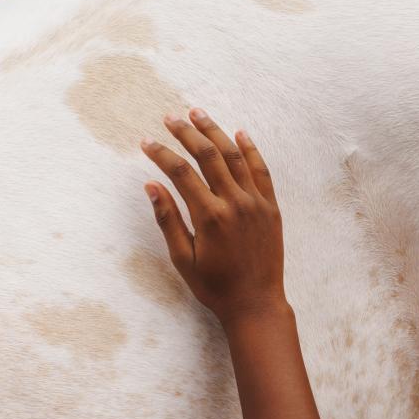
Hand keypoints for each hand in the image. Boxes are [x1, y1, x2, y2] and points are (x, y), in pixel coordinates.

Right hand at [142, 111, 285, 324]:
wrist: (256, 304)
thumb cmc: (215, 287)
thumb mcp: (183, 259)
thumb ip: (168, 220)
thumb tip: (152, 186)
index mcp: (210, 216)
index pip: (181, 172)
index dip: (161, 154)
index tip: (146, 142)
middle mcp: (235, 203)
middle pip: (208, 155)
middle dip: (186, 133)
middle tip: (170, 117)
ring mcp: (256, 203)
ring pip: (234, 156)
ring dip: (215, 132)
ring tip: (198, 114)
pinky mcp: (271, 207)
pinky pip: (261, 170)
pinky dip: (250, 150)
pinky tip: (240, 133)